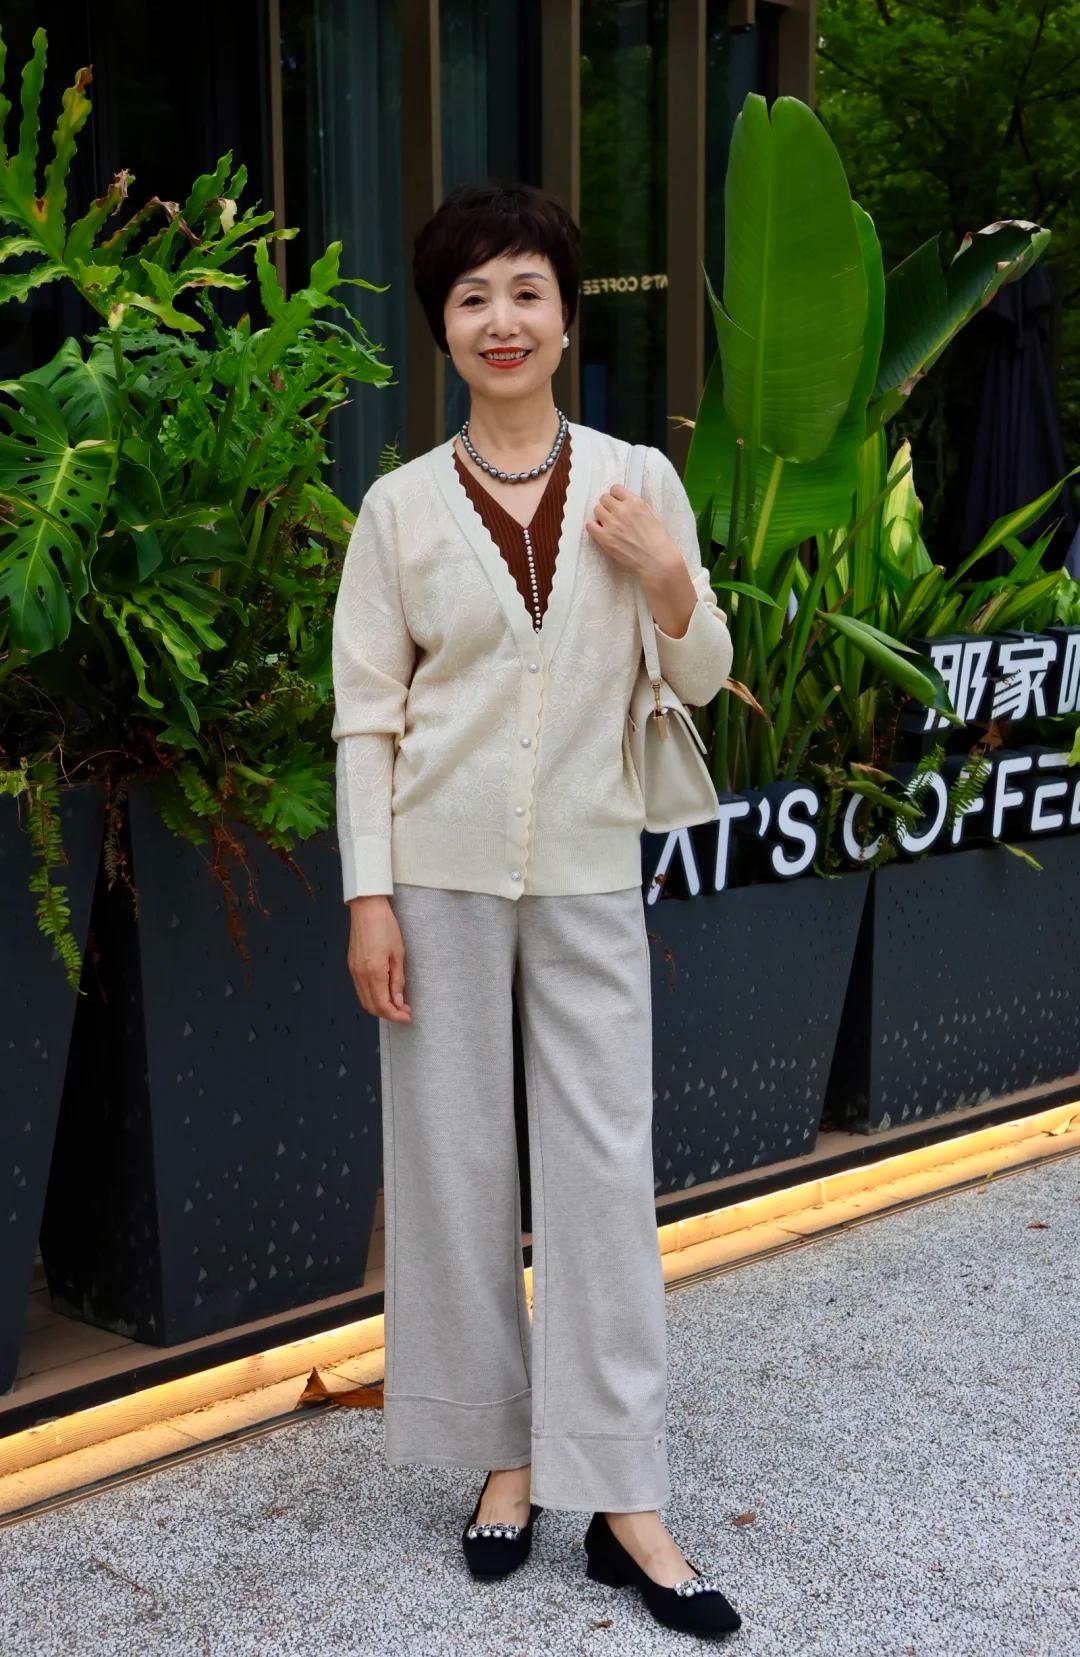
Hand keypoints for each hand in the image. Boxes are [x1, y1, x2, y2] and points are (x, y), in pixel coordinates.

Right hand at [347, 895, 411, 1021]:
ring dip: (380, 1006)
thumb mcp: (398, 954)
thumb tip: (398, 1001)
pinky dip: (372, 996)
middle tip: (404, 1011)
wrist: (367, 908)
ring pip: (364, 999)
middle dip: (388, 1014)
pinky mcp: (351, 965)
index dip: (396, 1015)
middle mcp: (360, 975)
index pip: (383, 1005)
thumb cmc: (385, 926)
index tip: (408, 1016)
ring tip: (397, 1002)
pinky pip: (360, 989)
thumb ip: (397, 980)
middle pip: (371, 1007)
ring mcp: (353, 971)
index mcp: (373, 973)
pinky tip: (384, 991)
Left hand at [586, 482, 678, 579]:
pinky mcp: (605, 538)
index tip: (616, 502)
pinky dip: (593, 526)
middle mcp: (622, 510)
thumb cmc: (658, 541)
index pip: (616, 489)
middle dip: (608, 505)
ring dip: (601, 515)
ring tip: (607, 524)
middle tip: (612, 514)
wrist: (657, 560)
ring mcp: (612, 524)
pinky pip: (590, 525)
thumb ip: (636, 507)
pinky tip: (600, 531)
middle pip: (604, 498)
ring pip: (597, 510)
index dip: (615, 496)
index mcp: (635, 503)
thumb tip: (625, 503)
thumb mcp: (652, 515)